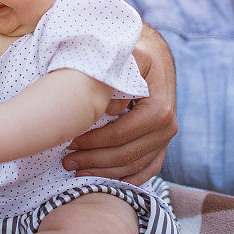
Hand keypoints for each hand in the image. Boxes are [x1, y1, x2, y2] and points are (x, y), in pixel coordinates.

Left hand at [62, 22, 177, 185]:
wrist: (154, 52)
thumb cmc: (134, 51)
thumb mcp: (127, 53)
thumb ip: (117, 71)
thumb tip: (111, 106)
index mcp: (158, 107)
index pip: (120, 135)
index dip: (93, 142)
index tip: (69, 141)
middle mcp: (167, 125)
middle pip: (127, 155)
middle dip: (94, 161)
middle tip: (67, 161)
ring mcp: (166, 135)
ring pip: (135, 165)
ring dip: (105, 172)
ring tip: (77, 170)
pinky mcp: (162, 140)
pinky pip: (149, 167)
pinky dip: (129, 178)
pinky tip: (109, 182)